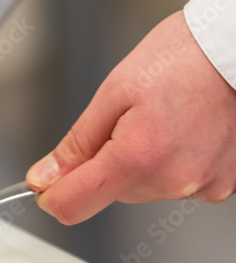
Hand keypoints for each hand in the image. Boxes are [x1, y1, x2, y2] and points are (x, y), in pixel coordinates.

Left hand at [26, 10, 235, 223]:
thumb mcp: (116, 90)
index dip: (52, 193)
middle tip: (132, 118)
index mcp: (138, 158)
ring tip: (167, 117)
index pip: (72, 206)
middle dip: (108, 162)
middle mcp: (172, 182)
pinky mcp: (223, 185)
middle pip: (111, 193)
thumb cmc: (186, 56)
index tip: (48, 179)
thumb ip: (77, 143)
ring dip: (143, 161)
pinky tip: (186, 129)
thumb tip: (44, 177)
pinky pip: (178, 183)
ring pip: (145, 188)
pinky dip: (174, 162)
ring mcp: (202, 186)